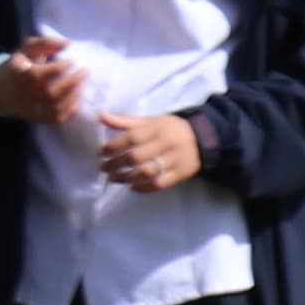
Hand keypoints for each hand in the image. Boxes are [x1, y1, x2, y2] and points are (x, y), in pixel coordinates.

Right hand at [0, 36, 88, 124]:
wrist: (2, 91)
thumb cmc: (20, 65)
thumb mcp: (27, 48)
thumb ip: (45, 43)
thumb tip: (67, 44)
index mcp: (18, 75)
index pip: (37, 75)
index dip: (58, 68)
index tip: (71, 61)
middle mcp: (23, 94)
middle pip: (50, 93)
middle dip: (72, 82)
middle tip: (85, 71)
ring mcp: (31, 109)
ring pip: (55, 107)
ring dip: (74, 95)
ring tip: (83, 82)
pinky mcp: (38, 119)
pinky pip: (57, 118)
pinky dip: (71, 109)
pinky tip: (78, 96)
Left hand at [93, 110, 208, 192]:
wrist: (203, 138)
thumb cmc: (170, 129)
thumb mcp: (151, 121)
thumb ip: (126, 121)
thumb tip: (101, 116)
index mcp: (157, 128)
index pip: (131, 138)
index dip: (113, 146)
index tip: (101, 153)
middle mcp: (166, 143)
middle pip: (136, 157)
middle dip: (115, 164)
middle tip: (103, 168)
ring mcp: (174, 160)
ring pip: (146, 172)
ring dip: (126, 177)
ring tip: (113, 178)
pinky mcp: (181, 174)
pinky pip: (159, 184)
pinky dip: (143, 188)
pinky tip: (132, 187)